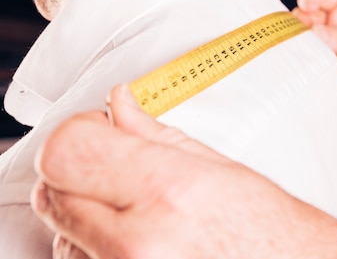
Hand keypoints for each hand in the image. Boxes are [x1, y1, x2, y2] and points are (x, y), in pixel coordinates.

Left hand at [32, 84, 336, 258]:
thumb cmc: (275, 234)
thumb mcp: (223, 172)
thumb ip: (158, 136)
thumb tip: (120, 103)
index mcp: (169, 191)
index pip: (69, 150)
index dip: (78, 134)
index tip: (97, 132)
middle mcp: (138, 243)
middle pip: (53, 192)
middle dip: (77, 172)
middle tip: (113, 168)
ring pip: (59, 235)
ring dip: (84, 217)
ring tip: (136, 214)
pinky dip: (93, 250)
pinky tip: (135, 242)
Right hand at [293, 0, 336, 129]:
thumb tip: (319, 32)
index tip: (309, 5)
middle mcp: (335, 26)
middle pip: (304, 15)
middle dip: (299, 24)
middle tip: (306, 37)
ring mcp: (328, 48)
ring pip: (299, 40)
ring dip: (299, 46)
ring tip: (310, 55)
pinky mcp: (324, 70)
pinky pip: (305, 65)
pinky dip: (302, 66)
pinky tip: (309, 70)